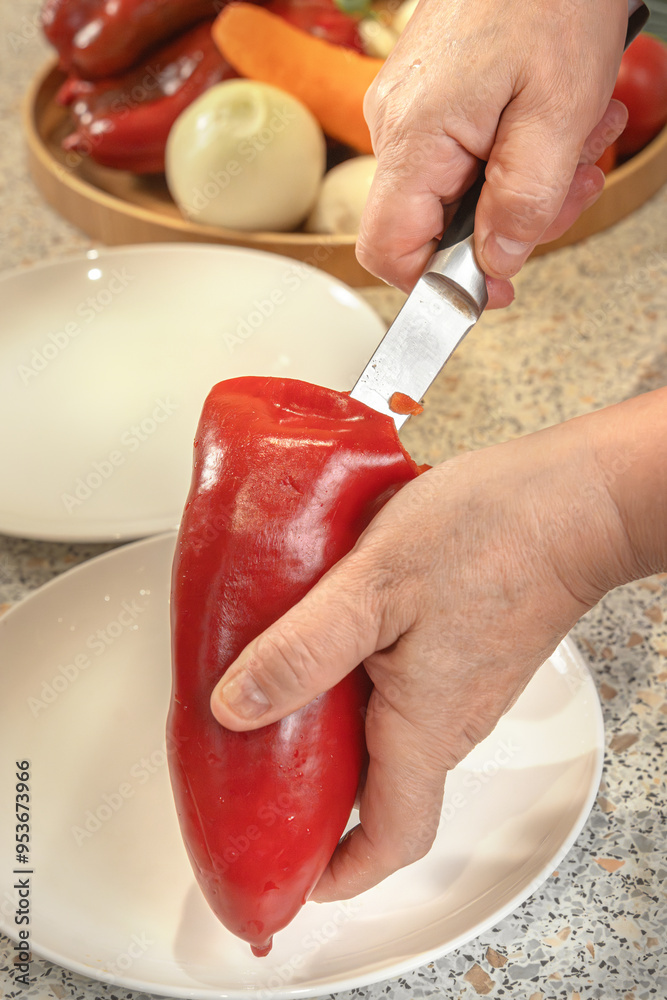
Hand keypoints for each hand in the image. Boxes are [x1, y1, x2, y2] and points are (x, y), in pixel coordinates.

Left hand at [209, 399, 651, 900]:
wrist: (575, 499)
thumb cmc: (493, 535)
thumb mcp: (373, 586)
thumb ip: (302, 648)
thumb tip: (235, 707)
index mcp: (426, 728)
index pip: (388, 841)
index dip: (337, 872)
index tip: (288, 873)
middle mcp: (452, 720)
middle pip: (380, 794)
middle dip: (318, 800)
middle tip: (256, 772)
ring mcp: (464, 687)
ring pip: (389, 740)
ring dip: (332, 737)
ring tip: (275, 701)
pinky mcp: (468, 651)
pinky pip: (405, 694)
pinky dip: (358, 688)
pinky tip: (327, 641)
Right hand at [356, 0, 628, 298]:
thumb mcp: (558, 114)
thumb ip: (524, 203)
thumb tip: (497, 263)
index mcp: (415, 137)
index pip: (389, 250)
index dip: (436, 286)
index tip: (488, 293)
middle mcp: (397, 127)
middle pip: (433, 227)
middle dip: (509, 226)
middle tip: (568, 194)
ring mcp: (411, 111)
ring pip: (457, 193)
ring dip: (524, 187)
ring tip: (575, 146)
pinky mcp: (430, 99)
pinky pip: (464, 156)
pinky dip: (513, 155)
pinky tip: (552, 126)